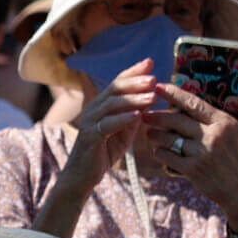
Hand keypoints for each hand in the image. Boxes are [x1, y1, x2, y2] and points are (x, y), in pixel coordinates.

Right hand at [58, 60, 161, 190]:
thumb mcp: (124, 132)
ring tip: (151, 97)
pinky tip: (137, 116)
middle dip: (135, 82)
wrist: (83, 176)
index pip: (118, 82)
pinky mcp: (90, 137)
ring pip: (112, 104)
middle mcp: (94, 109)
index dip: (133, 71)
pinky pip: (107, 124)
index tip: (150, 62)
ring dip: (133, 99)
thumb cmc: (103, 152)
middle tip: (153, 78)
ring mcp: (90, 122)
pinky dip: (123, 119)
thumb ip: (134, 116)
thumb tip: (149, 99)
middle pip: (114, 88)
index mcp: (102, 105)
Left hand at [147, 77, 237, 230]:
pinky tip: (157, 150)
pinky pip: (170, 158)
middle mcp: (211, 137)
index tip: (160, 87)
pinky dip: (162, 153)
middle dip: (158, 116)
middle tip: (145, 112)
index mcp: (224, 123)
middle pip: (177, 121)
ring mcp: (201, 154)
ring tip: (148, 130)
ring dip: (156, 134)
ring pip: (171, 139)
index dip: (175, 94)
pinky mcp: (193, 171)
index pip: (194, 104)